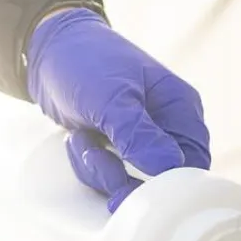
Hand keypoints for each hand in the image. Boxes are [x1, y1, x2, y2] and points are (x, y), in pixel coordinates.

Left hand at [26, 8, 209, 211]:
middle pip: (160, 181)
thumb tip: (169, 168)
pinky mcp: (117, 148)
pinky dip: (89, 165)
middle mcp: (168, 127)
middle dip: (121, 177)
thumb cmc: (85, 61)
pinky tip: (77, 139)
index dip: (165, 184)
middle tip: (94, 156)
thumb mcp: (111, 98)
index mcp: (181, 108)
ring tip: (80, 138)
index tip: (128, 189)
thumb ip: (138, 134)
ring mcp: (141, 139)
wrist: (48, 51)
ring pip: (131, 182)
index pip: (192, 162)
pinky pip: (110, 176)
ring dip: (99, 170)